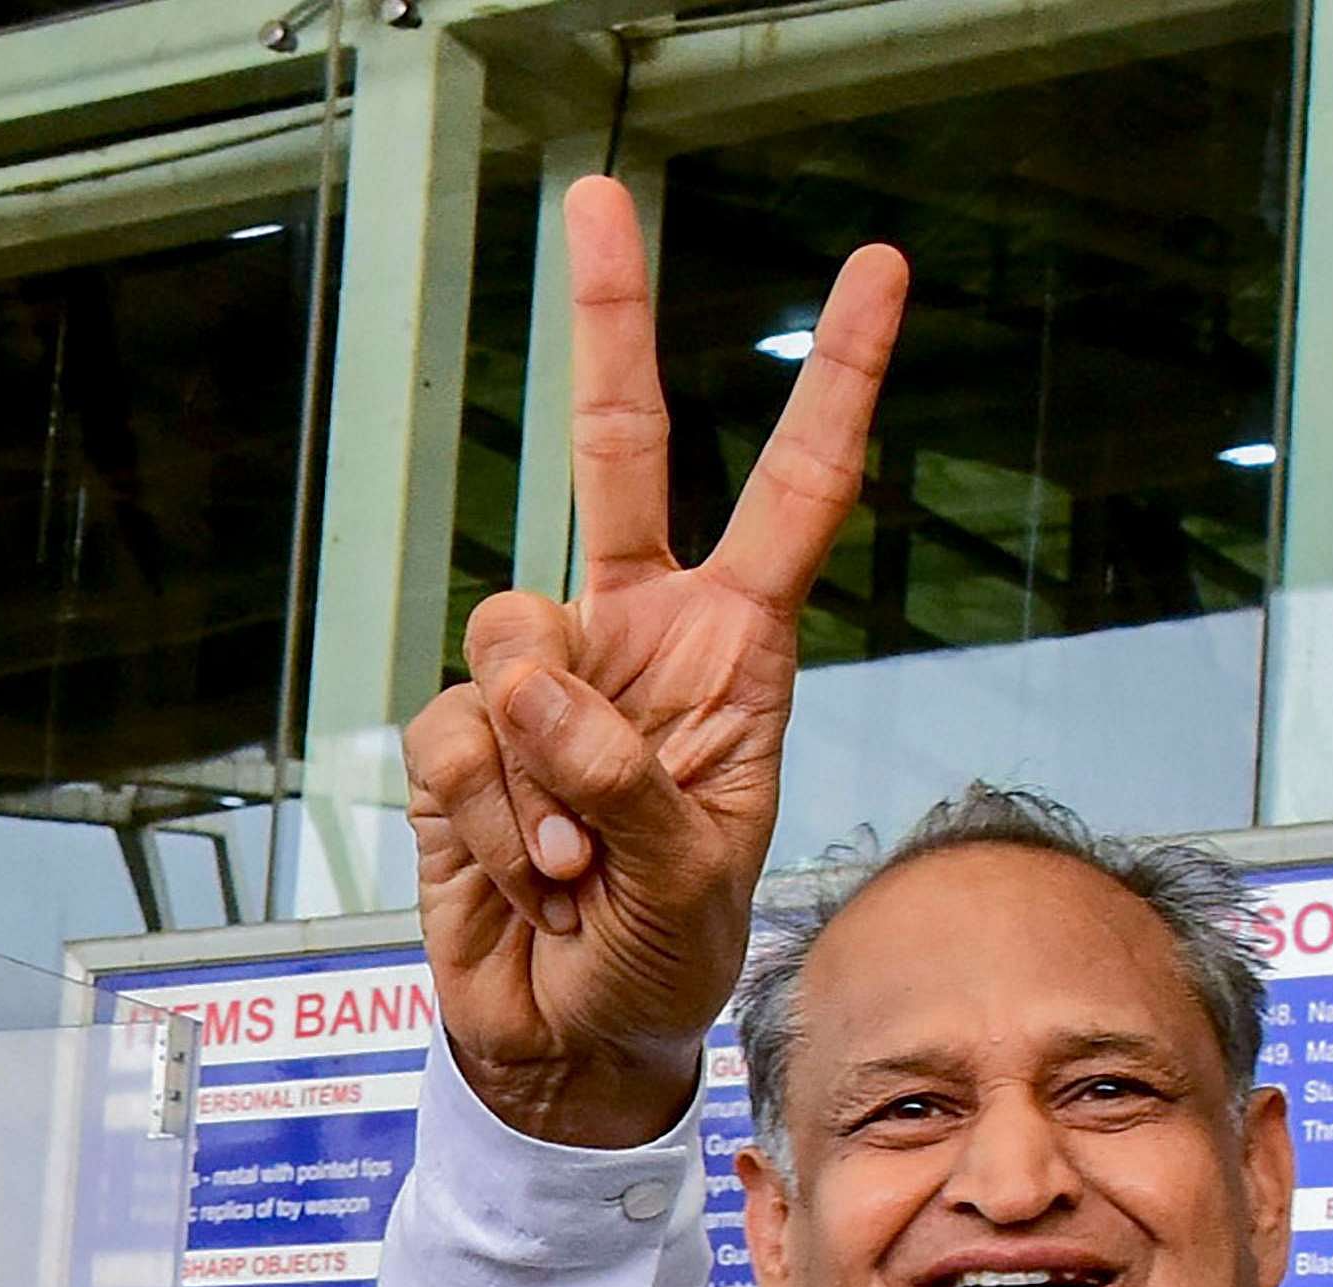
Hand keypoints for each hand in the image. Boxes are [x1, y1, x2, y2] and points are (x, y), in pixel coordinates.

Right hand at [409, 179, 903, 1146]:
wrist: (568, 1040)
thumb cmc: (667, 958)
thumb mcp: (696, 872)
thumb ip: (627, 770)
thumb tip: (534, 688)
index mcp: (736, 652)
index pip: (794, 493)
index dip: (833, 383)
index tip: (875, 272)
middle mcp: (636, 640)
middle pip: (611, 452)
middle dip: (607, 321)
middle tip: (596, 200)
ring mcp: (543, 684)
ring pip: (510, 634)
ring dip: (541, 764)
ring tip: (575, 859)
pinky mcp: (461, 741)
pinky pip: (456, 734)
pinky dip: (490, 816)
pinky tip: (525, 873)